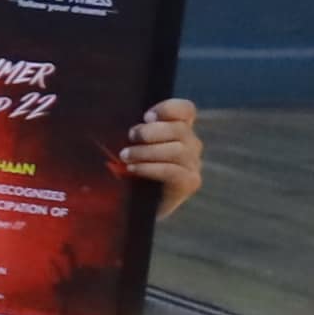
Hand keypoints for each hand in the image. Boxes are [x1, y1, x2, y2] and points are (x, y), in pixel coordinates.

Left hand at [120, 95, 205, 213]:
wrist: (133, 206)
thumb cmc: (127, 169)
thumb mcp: (129, 145)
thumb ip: (133, 132)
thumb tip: (120, 122)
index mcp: (179, 129)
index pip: (186, 110)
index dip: (168, 109)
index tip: (146, 116)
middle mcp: (191, 144)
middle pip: (179, 129)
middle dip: (150, 132)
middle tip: (129, 137)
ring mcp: (193, 164)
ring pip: (177, 150)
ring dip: (147, 151)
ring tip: (125, 156)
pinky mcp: (190, 182)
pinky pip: (173, 171)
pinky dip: (151, 168)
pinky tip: (133, 169)